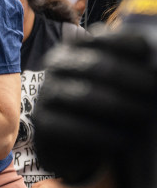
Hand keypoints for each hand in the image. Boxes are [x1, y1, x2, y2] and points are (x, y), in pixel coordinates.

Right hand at [34, 28, 156, 187]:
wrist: (71, 150)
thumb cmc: (101, 112)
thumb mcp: (113, 85)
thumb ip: (127, 69)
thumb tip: (154, 59)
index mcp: (74, 48)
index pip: (102, 38)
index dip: (129, 46)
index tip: (154, 60)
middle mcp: (57, 65)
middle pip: (97, 65)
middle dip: (133, 79)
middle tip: (155, 90)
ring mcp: (46, 92)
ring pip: (85, 95)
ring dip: (121, 107)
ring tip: (144, 116)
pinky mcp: (42, 121)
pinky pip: (73, 126)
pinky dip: (102, 134)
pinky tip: (123, 141)